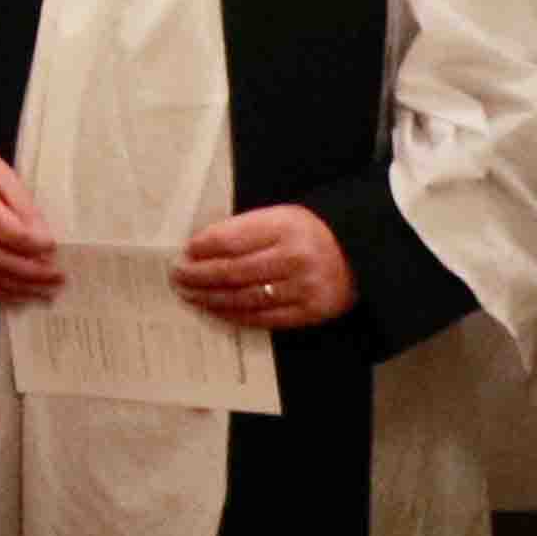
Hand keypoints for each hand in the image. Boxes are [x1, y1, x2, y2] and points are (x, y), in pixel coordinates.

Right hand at [0, 130, 64, 305]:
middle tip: (58, 278)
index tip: (55, 248)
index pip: (9, 233)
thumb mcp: (2, 174)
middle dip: (32, 274)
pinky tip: (16, 295)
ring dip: (17, 289)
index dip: (35, 245)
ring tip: (43, 293)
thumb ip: (23, 208)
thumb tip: (45, 243)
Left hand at [174, 203, 353, 331]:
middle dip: (199, 276)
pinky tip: (216, 310)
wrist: (359, 252)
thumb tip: (200, 248)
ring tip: (190, 295)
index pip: (231, 240)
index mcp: (285, 226)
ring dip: (211, 298)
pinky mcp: (311, 312)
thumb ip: (244, 230)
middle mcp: (294, 258)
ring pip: (245, 298)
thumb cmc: (310, 232)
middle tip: (177, 277)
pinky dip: (235, 316)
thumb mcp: (280, 217)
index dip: (202, 249)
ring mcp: (304, 288)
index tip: (184, 252)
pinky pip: (264, 318)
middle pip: (233, 272)